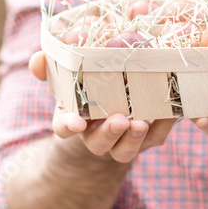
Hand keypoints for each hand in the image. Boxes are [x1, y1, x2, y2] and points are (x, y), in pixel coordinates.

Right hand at [29, 51, 177, 162]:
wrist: (115, 101)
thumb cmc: (88, 84)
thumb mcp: (67, 73)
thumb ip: (50, 66)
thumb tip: (37, 59)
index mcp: (74, 119)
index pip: (64, 128)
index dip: (68, 126)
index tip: (76, 122)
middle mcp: (96, 135)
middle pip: (99, 143)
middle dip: (109, 133)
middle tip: (120, 120)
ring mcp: (122, 139)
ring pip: (126, 150)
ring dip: (134, 138)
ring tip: (142, 122)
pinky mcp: (148, 138)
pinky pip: (156, 138)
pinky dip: (164, 126)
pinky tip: (170, 111)